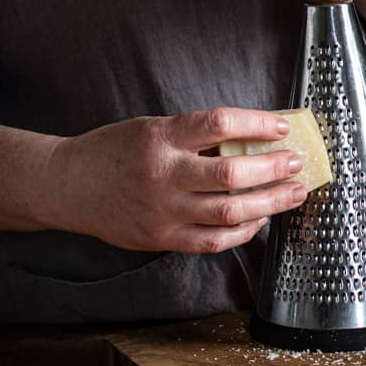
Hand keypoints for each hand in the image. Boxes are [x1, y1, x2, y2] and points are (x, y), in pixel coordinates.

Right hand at [47, 108, 307, 253]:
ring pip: (229, 212)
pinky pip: (214, 241)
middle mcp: (163, 174)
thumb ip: (193, 136)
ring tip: (293, 192)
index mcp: (160, 137)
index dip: (257, 124)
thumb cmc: (112, 151)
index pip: (219, 124)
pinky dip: (243, 232)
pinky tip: (259, 220)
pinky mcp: (162, 239)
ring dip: (270, 202)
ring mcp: (163, 211)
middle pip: (232, 173)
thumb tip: (248, 140)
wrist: (69, 186)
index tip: (281, 126)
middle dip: (274, 168)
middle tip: (296, 162)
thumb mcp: (151, 127)